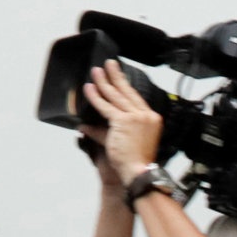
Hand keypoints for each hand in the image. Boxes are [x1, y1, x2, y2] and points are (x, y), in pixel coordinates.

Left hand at [82, 62, 163, 186]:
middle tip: (109, 64)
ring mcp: (135, 118)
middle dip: (116, 76)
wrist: (139, 173)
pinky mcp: (123, 122)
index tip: (119, 76)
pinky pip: (106, 106)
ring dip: (104, 82)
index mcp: (151, 119)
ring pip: (116, 96)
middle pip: (128, 91)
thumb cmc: (135, 163)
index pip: (136, 98)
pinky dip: (96, 97)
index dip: (126, 86)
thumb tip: (85, 126)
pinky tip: (89, 88)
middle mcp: (145, 115)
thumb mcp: (123, 143)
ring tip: (96, 71)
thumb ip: (102, 132)